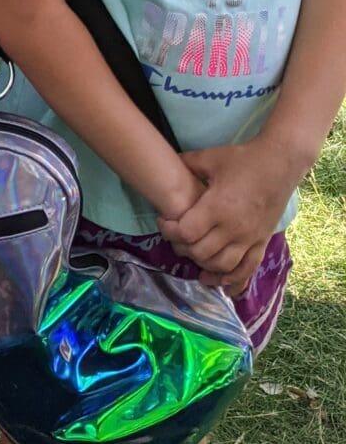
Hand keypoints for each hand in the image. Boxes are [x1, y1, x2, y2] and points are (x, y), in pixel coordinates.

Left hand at [157, 139, 295, 285]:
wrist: (280, 163)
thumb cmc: (243, 159)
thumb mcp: (210, 158)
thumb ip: (186, 164)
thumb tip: (165, 163)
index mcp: (217, 207)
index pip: (187, 232)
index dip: (170, 231)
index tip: (164, 222)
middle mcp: (233, 228)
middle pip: (201, 252)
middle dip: (183, 248)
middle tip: (177, 238)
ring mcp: (249, 238)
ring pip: (222, 265)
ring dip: (204, 266)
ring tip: (193, 259)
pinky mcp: (262, 242)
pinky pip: (248, 269)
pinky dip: (233, 281)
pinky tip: (222, 285)